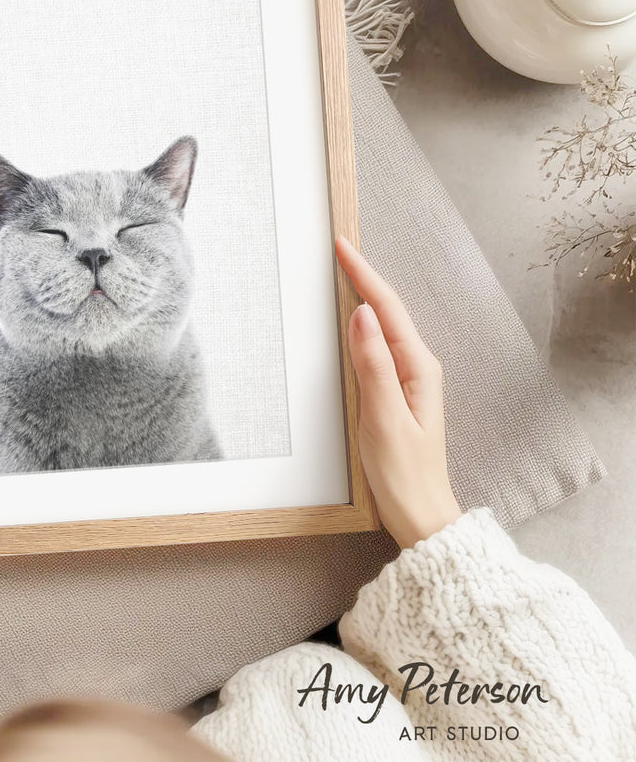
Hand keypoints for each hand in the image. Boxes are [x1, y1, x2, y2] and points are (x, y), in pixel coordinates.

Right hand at [335, 236, 460, 549]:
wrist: (421, 515)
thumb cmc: (404, 475)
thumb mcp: (384, 418)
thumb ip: (373, 366)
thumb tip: (363, 316)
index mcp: (417, 368)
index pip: (386, 309)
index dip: (363, 275)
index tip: (342, 246)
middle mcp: (417, 368)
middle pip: (388, 309)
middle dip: (364, 276)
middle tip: (339, 248)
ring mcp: (409, 379)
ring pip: (384, 325)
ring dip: (365, 296)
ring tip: (344, 271)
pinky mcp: (398, 392)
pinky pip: (379, 346)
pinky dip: (364, 324)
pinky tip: (353, 319)